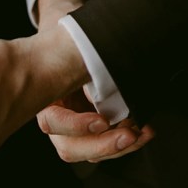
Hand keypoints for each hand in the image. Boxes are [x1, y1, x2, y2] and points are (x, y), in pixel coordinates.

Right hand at [35, 0, 154, 162]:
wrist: (78, 37)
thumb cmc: (71, 36)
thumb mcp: (72, 39)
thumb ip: (80, 52)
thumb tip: (97, 64)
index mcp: (44, 95)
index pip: (52, 121)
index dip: (76, 125)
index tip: (102, 121)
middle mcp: (56, 117)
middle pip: (71, 147)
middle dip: (103, 145)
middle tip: (129, 135)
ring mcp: (74, 126)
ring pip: (91, 151)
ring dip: (119, 147)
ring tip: (143, 132)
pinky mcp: (94, 128)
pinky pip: (106, 143)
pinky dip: (126, 141)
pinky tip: (144, 131)